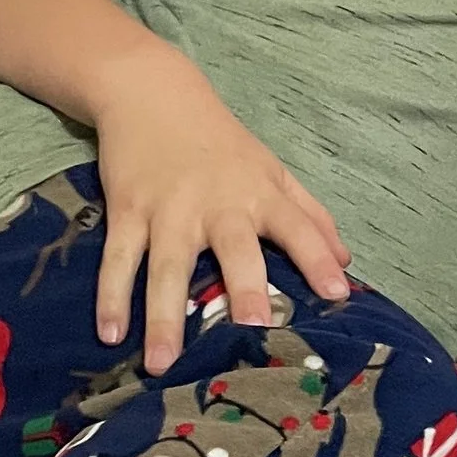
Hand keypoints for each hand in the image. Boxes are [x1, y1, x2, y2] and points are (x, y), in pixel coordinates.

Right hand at [91, 54, 351, 371]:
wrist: (150, 93)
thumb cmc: (220, 142)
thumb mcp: (271, 171)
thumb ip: (309, 216)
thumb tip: (346, 262)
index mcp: (259, 194)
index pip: (298, 227)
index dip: (318, 258)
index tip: (339, 294)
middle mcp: (217, 203)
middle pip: (233, 248)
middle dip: (243, 285)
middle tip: (250, 326)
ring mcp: (168, 209)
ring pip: (166, 266)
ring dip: (163, 315)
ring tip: (161, 363)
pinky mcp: (126, 210)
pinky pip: (118, 258)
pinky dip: (110, 296)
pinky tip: (109, 333)